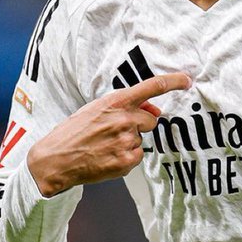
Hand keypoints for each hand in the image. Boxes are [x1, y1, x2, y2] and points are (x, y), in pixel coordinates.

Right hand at [27, 72, 190, 195]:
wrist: (55, 160)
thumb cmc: (74, 132)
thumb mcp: (95, 109)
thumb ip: (125, 107)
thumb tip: (154, 111)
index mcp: (115, 102)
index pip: (151, 87)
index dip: (173, 82)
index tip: (186, 80)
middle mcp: (124, 119)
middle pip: (151, 120)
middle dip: (140, 125)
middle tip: (115, 131)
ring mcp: (126, 141)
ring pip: (142, 139)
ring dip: (129, 142)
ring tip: (104, 145)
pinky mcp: (127, 161)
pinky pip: (137, 156)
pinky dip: (126, 157)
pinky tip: (107, 156)